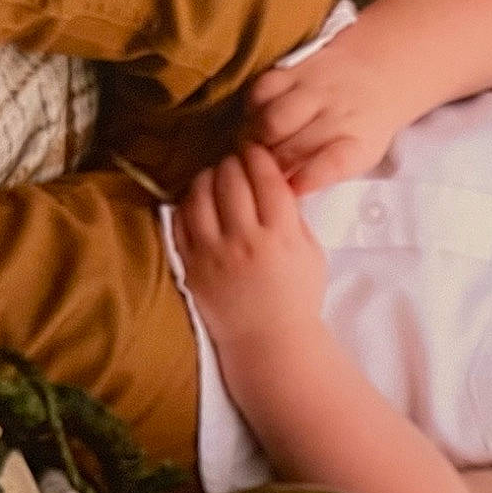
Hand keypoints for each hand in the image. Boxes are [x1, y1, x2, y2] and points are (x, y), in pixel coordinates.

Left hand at [171, 143, 326, 348]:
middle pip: (231, 178)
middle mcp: (245, 241)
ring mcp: (213, 253)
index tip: (255, 150)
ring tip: (215, 178)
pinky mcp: (191, 266)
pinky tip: (198, 202)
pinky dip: (188, 203)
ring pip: (200, 193)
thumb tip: (274, 181)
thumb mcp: (311, 252)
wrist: (269, 342)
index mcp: (281, 235)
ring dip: (207, 177)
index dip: (258, 155)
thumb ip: (294, 216)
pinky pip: (180, 220)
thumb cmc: (295, 298)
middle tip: (235, 162)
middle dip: (233, 161)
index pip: (265, 177)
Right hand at [243, 25, 407, 194]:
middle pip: (290, 147)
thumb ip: (326, 172)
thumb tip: (285, 190)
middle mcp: (338, 113)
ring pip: (271, 120)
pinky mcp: (293, 68)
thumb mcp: (359, 155)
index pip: (333, 164)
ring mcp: (315, 88)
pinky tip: (255, 119)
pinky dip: (252, 110)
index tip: (290, 189)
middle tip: (258, 172)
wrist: (378, 70)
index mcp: (359, 142)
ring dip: (255, 140)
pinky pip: (261, 91)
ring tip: (253, 147)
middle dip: (270, 166)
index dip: (308, 179)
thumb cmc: (362, 126)